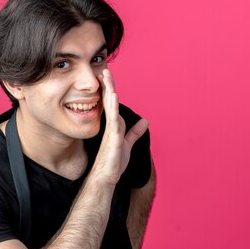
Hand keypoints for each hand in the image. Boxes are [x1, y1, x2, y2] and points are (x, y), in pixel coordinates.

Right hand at [92, 69, 148, 184]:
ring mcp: (110, 131)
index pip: (112, 104)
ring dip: (109, 91)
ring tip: (106, 76)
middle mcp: (110, 126)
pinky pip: (113, 120)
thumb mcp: (128, 143)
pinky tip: (114, 97)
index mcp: (113, 126)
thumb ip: (135, 132)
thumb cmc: (113, 162)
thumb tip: (145, 121)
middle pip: (109, 101)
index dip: (110, 90)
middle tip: (104, 70)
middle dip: (107, 86)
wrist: (106, 178)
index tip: (107, 77)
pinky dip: (113, 108)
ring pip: (109, 107)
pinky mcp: (113, 139)